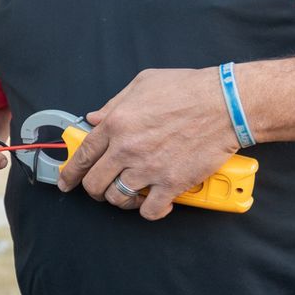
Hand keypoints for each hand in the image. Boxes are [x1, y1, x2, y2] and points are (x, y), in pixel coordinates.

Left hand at [56, 68, 242, 220]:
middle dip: (94, 190)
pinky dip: (150, 211)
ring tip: (128, 194)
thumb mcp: (143, 83)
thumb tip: (94, 118)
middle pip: (95, 183)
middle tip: (101, 190)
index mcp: (116, 123)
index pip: (82, 156)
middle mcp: (127, 148)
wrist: (227, 104)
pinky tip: (154, 203)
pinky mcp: (172, 183)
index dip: (70, 173)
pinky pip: (150, 210)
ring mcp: (148, 168)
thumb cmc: (189, 89)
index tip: (67, 182)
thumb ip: (114, 103)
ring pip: (118, 198)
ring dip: (120, 200)